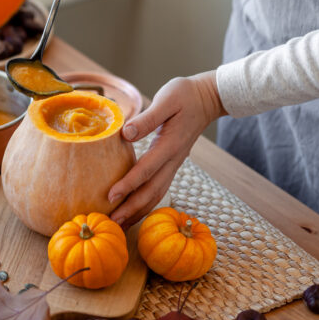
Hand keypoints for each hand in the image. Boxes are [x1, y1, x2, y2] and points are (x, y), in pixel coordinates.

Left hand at [107, 71, 226, 229]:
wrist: (208, 98)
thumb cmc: (185, 95)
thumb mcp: (166, 100)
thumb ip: (148, 118)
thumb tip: (126, 134)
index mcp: (170, 145)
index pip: (146, 170)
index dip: (128, 184)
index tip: (110, 196)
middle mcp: (173, 159)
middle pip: (152, 191)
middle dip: (131, 208)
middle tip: (112, 222)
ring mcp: (174, 164)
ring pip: (157, 194)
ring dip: (139, 211)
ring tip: (120, 224)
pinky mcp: (172, 163)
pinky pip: (159, 188)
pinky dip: (147, 203)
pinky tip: (134, 210)